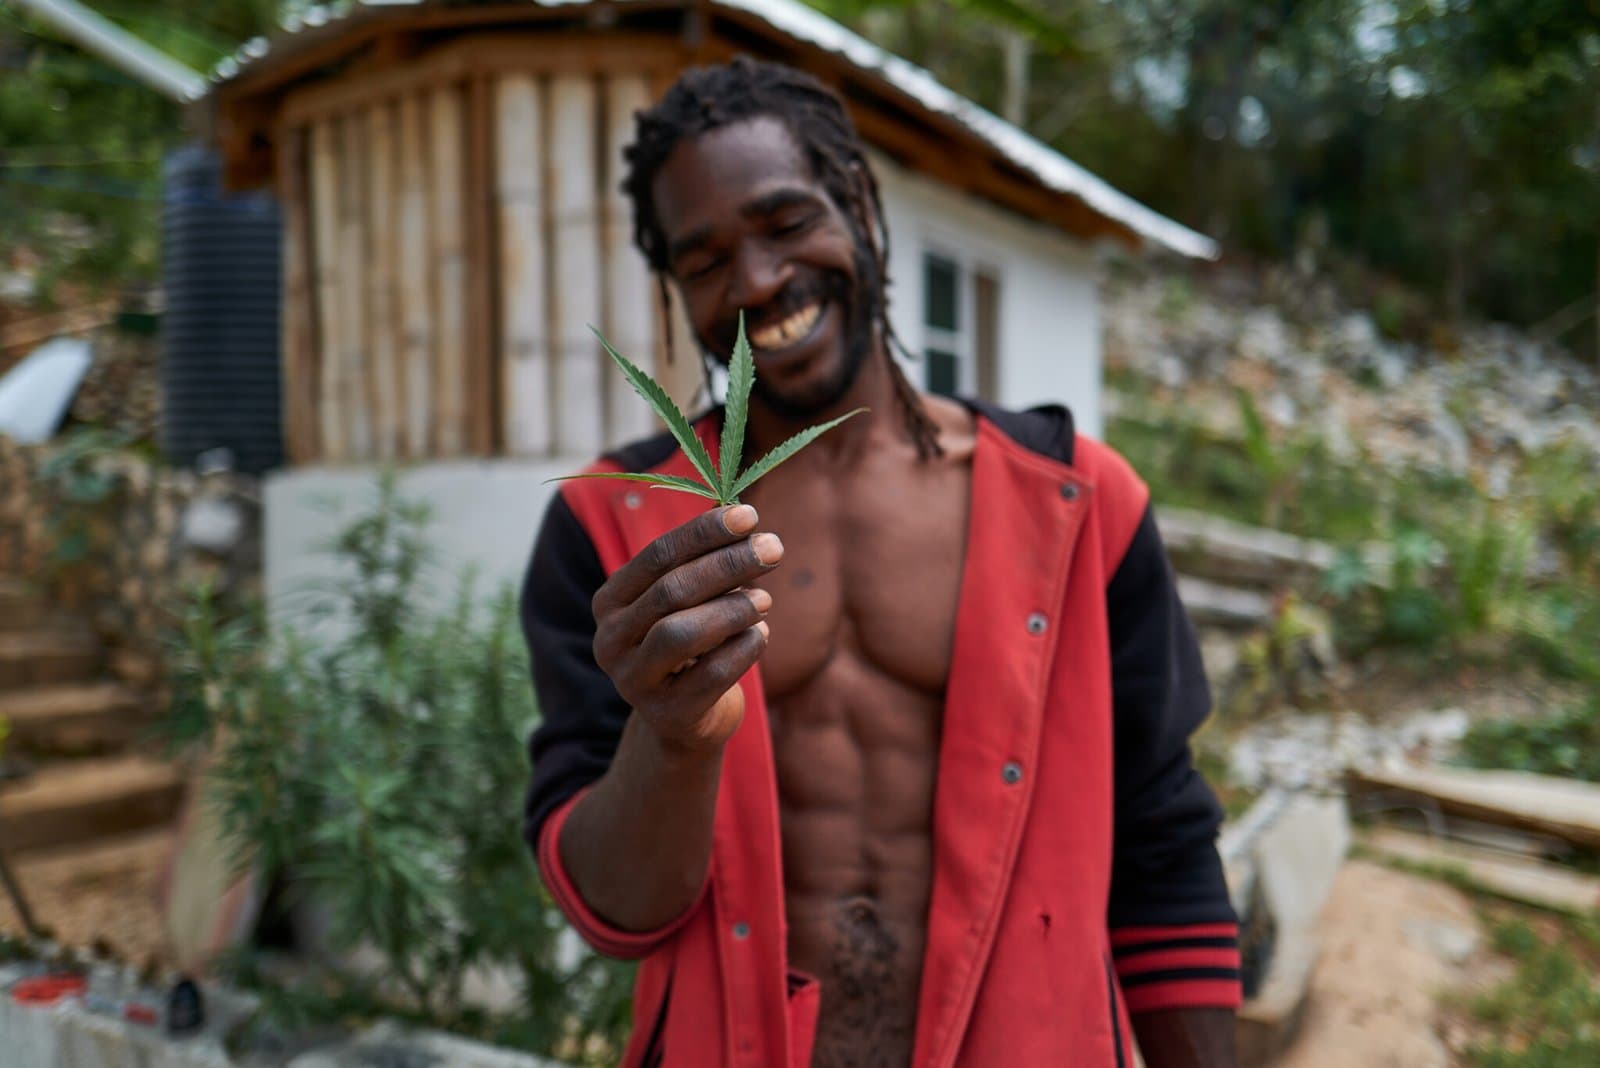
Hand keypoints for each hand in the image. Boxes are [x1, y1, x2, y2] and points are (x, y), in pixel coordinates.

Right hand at [590, 504, 781, 749]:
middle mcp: (610, 641)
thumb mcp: (689, 601)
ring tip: (766, 599)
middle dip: (728, 564)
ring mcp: (633, 681)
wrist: (685, 720)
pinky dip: (743, 649)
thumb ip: (705, 561)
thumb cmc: (692, 643)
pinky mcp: (667, 714)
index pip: (657, 555)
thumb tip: (742, 513)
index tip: (750, 516)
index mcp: (610, 602)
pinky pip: (711, 675)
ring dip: (732, 608)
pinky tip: (760, 635)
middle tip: (773, 548)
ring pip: (681, 633)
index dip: (704, 533)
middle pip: (671, 590)